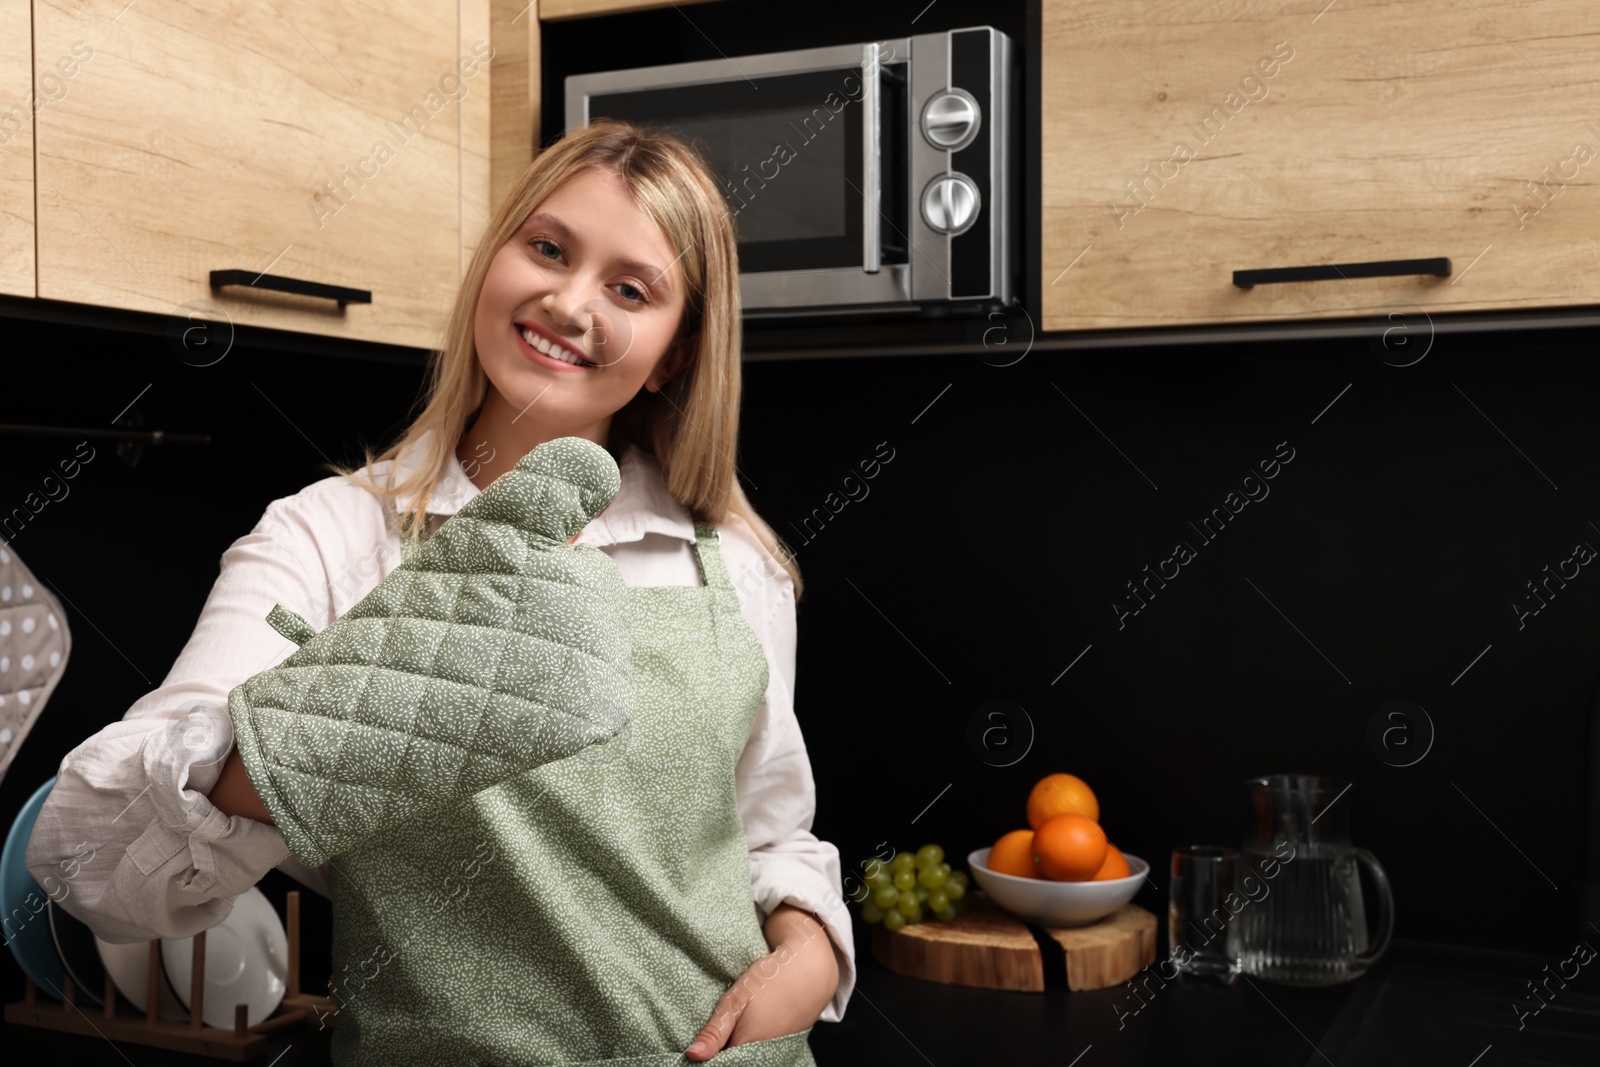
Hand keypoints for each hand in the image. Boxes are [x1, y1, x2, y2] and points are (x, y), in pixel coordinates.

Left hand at [685, 904, 837, 1060]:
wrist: (810, 970)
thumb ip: (715, 1031)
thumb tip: (692, 1055)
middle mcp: (766, 1055)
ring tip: (737, 1026)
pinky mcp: (788, 1047)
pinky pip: (765, 1053)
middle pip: (737, 1061)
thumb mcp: (735, 999)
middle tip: (722, 1029)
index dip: (710, 1054)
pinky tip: (751, 1027)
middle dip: (725, 1051)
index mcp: (748, 1046)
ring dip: (739, 1047)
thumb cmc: (770, 980)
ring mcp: (780, 1052)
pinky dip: (755, 1044)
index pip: (721, 1062)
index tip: (705, 1043)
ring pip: (750, 1057)